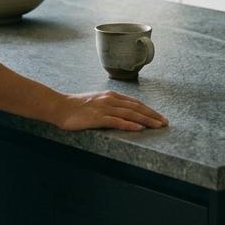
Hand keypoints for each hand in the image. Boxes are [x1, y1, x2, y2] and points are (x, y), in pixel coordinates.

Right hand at [53, 91, 168, 131]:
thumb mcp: (96, 103)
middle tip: (165, 123)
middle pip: (136, 107)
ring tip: (158, 126)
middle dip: (152, 115)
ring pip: (130, 114)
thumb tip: (123, 114)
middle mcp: (110, 99)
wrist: (60, 106)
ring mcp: (104, 108)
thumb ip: (109, 106)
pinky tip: (139, 128)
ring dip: (146, 120)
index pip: (135, 103)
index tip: (160, 117)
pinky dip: (129, 124)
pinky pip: (117, 121)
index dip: (149, 110)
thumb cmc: (77, 107)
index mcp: (111, 96)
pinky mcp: (97, 117)